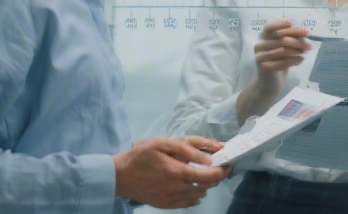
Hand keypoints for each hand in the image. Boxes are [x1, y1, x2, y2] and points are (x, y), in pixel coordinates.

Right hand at [113, 136, 229, 208]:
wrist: (119, 176)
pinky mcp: (165, 205)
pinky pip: (187, 203)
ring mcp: (170, 199)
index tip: (228, 164)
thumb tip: (209, 158)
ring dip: (207, 186)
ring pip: (198, 195)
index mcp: (176, 172)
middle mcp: (175, 189)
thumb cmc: (140, 155)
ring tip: (209, 175)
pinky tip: (197, 188)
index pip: (208, 176)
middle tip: (222, 168)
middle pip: (205, 186)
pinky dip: (196, 196)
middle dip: (217, 177)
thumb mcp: (163, 143)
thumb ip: (187, 149)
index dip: (222, 171)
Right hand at [253, 19, 310, 80]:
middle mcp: (259, 45)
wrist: (270, 82)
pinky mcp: (265, 68)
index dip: (279, 24)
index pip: (269, 27)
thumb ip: (290, 38)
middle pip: (281, 40)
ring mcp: (260, 57)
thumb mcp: (284, 47)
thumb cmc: (278, 60)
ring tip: (305, 52)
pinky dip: (295, 60)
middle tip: (310, 45)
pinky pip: (283, 62)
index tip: (290, 23)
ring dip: (297, 51)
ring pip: (283, 51)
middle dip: (297, 41)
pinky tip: (301, 60)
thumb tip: (303, 33)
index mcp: (262, 37)